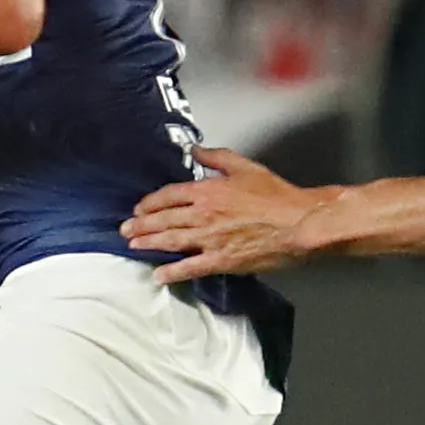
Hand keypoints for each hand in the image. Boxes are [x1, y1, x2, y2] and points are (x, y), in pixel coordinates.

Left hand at [121, 147, 333, 279]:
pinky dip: (171, 272)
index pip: (169, 195)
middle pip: (163, 219)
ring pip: (170, 241)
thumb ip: (216, 158)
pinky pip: (190, 267)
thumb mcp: (245, 167)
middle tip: (125, 229)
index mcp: (207, 190)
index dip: (151, 202)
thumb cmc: (277, 195)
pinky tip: (158, 274)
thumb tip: (195, 150)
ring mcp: (209, 239)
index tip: (140, 208)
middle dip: (140, 225)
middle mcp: (203, 214)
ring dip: (148, 243)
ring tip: (133, 246)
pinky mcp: (221, 260)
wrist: (298, 223)